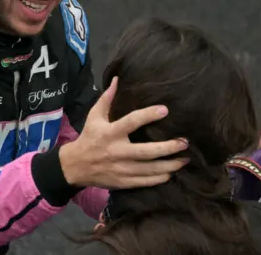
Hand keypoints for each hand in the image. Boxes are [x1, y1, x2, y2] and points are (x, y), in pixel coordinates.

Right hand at [59, 76, 188, 188]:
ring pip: (150, 169)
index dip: (148, 115)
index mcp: (110, 133)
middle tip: (184, 142)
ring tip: (185, 159)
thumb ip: (106, 99)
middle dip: (168, 147)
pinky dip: (160, 178)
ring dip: (170, 165)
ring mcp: (121, 169)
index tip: (165, 110)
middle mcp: (117, 151)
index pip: (131, 122)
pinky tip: (171, 172)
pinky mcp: (123, 182)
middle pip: (146, 151)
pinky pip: (145, 182)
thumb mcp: (94, 116)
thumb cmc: (89, 137)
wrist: (75, 166)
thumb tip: (117, 80)